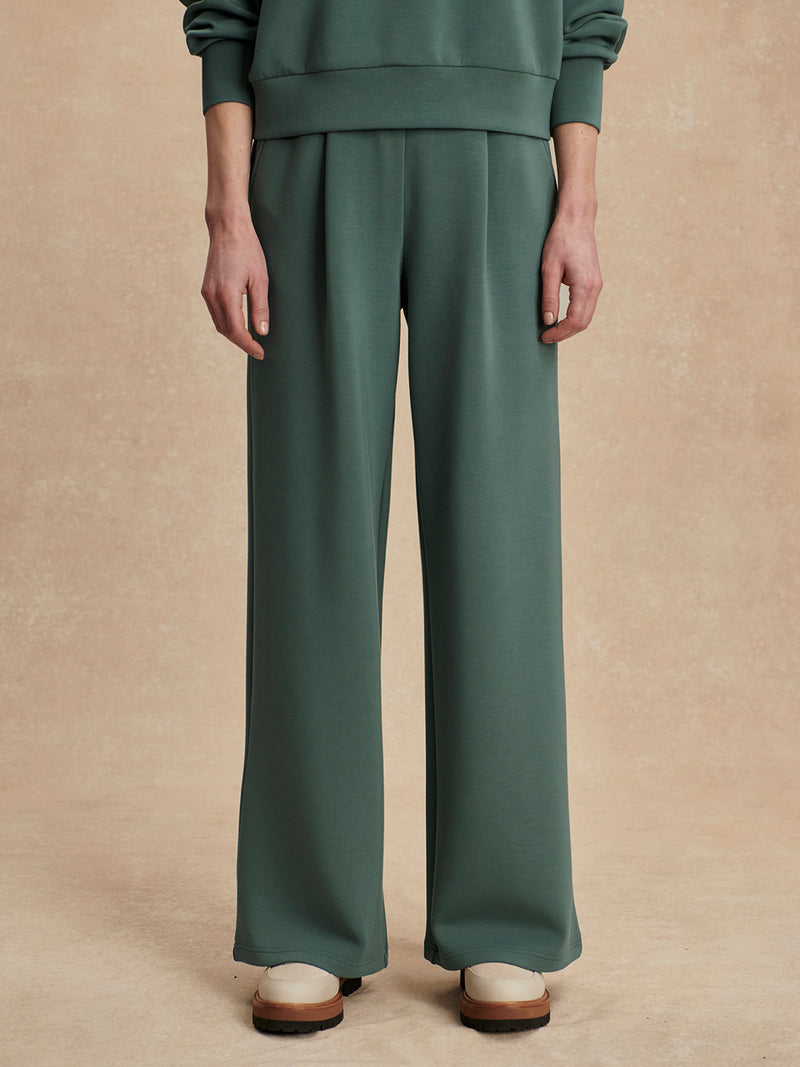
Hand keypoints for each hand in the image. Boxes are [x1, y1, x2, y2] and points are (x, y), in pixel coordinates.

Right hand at [200, 216, 269, 358]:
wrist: (227, 227)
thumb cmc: (247, 250)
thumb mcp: (260, 279)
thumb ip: (260, 308)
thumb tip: (262, 332)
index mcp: (226, 295)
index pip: (236, 331)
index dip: (249, 345)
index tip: (261, 353)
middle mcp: (212, 296)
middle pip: (225, 331)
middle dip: (242, 343)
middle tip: (258, 350)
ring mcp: (206, 292)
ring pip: (219, 324)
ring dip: (233, 335)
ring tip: (250, 340)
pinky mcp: (206, 288)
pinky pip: (215, 313)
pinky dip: (227, 323)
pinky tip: (239, 324)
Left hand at [540, 211, 602, 343]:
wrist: (577, 219)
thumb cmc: (560, 240)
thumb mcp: (549, 269)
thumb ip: (549, 297)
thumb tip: (548, 321)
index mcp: (585, 285)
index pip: (575, 320)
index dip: (559, 333)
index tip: (544, 337)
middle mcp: (595, 287)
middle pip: (583, 323)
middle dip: (565, 334)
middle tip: (546, 337)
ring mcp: (597, 284)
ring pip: (587, 316)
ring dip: (571, 326)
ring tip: (552, 330)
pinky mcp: (595, 281)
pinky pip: (587, 306)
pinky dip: (576, 316)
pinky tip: (562, 317)